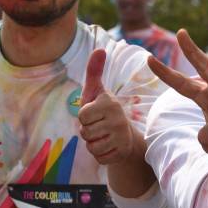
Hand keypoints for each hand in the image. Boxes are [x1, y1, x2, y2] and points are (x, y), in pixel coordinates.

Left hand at [78, 49, 142, 165]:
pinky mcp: (121, 152)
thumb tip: (99, 49)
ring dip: (93, 143)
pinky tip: (109, 146)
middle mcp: (118, 119)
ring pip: (91, 146)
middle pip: (85, 132)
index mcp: (110, 103)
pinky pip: (99, 158)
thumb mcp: (96, 91)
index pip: (82, 116)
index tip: (95, 113)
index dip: (84, 117)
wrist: (126, 135)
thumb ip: (94, 71)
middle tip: (99, 126)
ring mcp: (121, 137)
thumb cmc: (104, 111)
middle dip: (88, 131)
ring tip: (103, 136)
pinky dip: (100, 155)